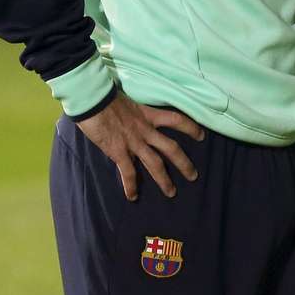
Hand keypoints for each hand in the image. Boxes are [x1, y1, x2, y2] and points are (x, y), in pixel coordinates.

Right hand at [76, 92, 203, 200]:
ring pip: (155, 163)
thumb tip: (134, 117)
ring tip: (171, 192)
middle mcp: (146, 130)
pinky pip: (128, 172)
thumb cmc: (107, 96)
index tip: (201, 136)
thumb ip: (136, 112)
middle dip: (184, 163)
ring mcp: (134, 142)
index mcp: (149, 115)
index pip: (177, 120)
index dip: (191, 128)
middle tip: (193, 176)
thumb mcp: (130, 101)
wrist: (93, 99)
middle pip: (171, 148)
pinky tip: (133, 197)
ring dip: (164, 180)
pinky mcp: (119, 151)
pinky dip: (131, 186)